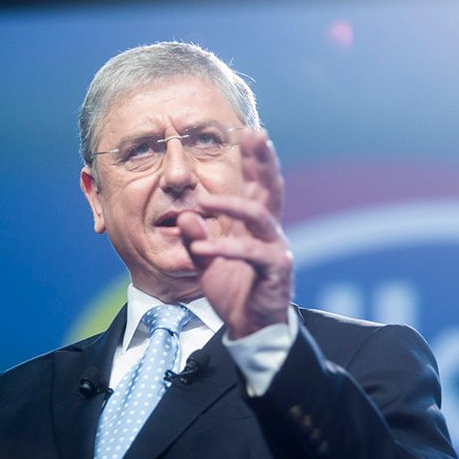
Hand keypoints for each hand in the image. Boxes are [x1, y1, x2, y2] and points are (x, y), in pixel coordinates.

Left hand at [177, 129, 292, 338]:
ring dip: (231, 206)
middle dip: (263, 161)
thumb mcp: (205, 260)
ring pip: (260, 217)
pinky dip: (225, 249)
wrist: (250, 328)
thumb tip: (182, 214)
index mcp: (255, 225)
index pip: (258, 185)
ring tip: (202, 201)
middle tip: (254, 135)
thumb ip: (195, 237)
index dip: (255, 159)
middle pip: (271, 188)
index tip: (247, 131)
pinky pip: (252, 254)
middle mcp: (270, 232)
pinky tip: (202, 248)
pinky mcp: (275, 271)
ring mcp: (275, 249)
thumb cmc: (234, 291)